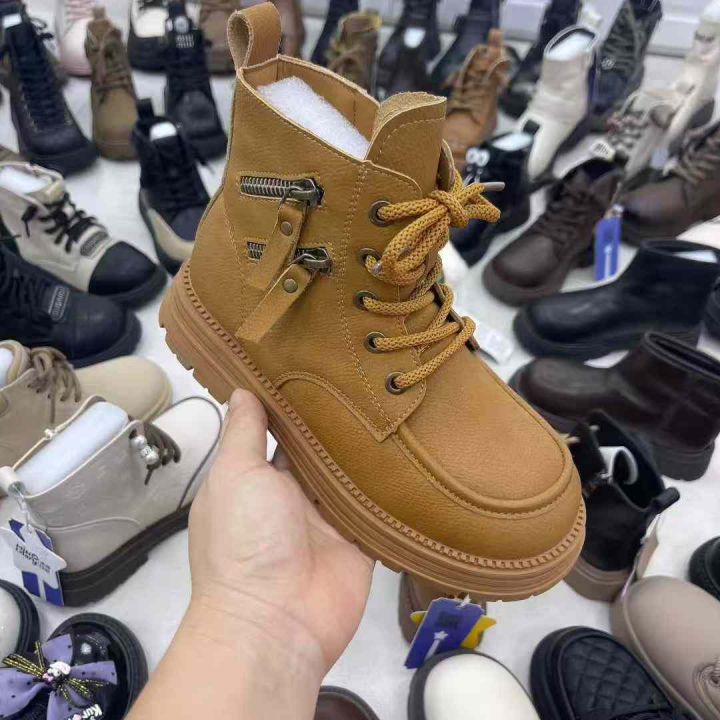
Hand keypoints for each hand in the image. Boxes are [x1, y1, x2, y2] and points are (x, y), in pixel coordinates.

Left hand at [187, 388, 373, 675]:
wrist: (277, 622)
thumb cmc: (245, 541)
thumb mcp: (235, 476)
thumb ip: (244, 434)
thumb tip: (241, 390)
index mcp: (255, 480)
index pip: (276, 433)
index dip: (293, 402)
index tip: (316, 364)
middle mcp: (291, 496)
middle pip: (317, 451)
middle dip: (334, 421)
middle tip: (364, 375)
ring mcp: (326, 518)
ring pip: (348, 474)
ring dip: (362, 449)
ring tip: (389, 400)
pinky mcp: (358, 538)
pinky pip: (374, 505)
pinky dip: (386, 483)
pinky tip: (407, 446)